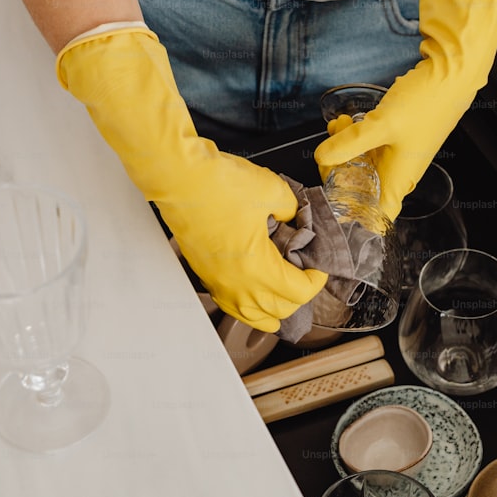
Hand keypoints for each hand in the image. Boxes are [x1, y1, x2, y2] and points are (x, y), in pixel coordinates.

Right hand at [157, 151, 327, 331]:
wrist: (179, 179)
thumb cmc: (217, 185)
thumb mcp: (272, 190)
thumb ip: (292, 209)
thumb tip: (293, 218)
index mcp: (258, 268)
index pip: (299, 292)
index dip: (316, 280)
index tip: (318, 267)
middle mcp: (237, 284)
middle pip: (279, 311)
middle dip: (297, 295)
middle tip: (303, 273)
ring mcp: (219, 283)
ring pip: (253, 317)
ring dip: (273, 309)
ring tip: (282, 294)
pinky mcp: (205, 275)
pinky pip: (230, 307)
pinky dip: (247, 307)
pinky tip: (252, 295)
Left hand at [315, 0, 496, 218]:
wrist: (452, 71)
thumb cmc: (426, 102)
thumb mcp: (380, 125)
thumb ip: (348, 144)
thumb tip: (320, 157)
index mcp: (399, 180)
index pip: (376, 216)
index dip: (353, 216)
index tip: (331, 198)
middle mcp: (399, 171)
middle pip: (362, 189)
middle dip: (340, 173)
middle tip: (327, 153)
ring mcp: (398, 152)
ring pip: (363, 163)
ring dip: (344, 150)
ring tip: (336, 127)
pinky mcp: (396, 134)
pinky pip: (369, 143)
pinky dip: (355, 136)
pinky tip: (344, 120)